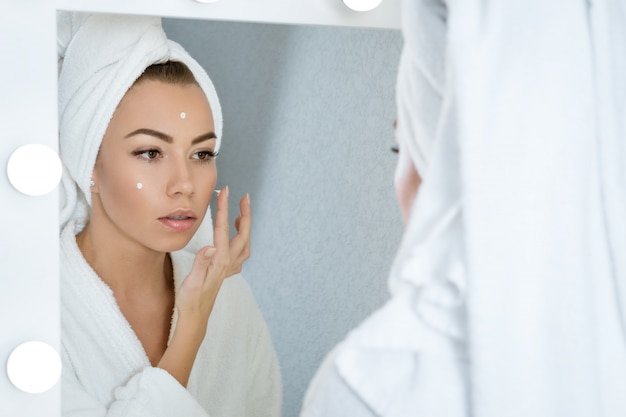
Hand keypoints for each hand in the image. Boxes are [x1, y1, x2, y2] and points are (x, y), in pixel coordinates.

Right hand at [159, 186, 251, 386]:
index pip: (224, 229)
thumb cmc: (190, 299)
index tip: (225, 192)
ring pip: (245, 243)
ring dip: (245, 227)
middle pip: (242, 233)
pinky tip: (236, 239)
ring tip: (241, 214)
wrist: (195, 317)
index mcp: (219, 260)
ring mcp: (229, 268)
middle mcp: (228, 262)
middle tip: (244, 197)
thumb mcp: (192, 281)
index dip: (224, 208)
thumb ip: (201, 263)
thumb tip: (210, 247)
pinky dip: (242, 241)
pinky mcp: (226, 272)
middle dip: (244, 213)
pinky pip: (240, 254)